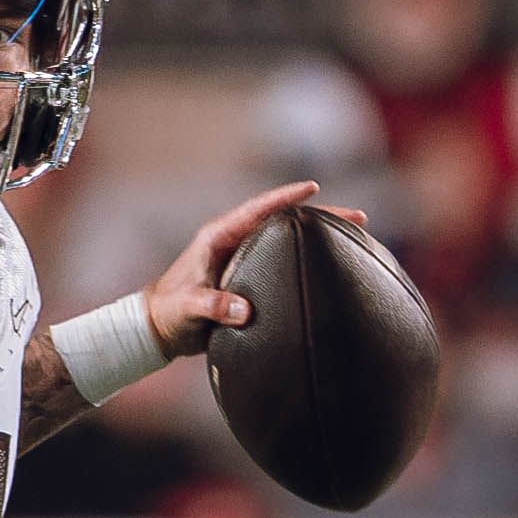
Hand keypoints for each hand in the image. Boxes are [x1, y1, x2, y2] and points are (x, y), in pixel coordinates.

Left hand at [145, 179, 365, 359]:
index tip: (313, 188)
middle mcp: (234, 241)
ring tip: (355, 236)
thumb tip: (245, 311)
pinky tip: (331, 265)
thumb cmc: (170, 312)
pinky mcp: (248, 275)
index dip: (285, 198)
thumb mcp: (189, 307)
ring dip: (318, 236)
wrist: (159, 328)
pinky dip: (306, 258)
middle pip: (283, 220)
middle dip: (320, 216)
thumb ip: (213, 306)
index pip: (258, 210)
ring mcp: (243, 256)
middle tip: (357, 216)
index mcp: (219, 236)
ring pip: (287, 239)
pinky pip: (283, 260)